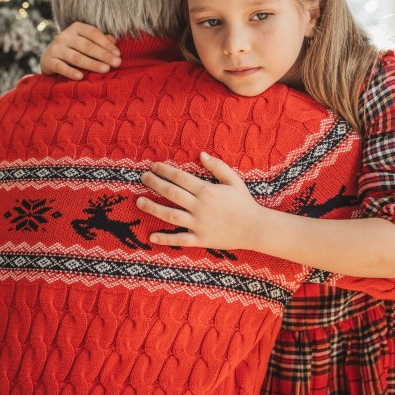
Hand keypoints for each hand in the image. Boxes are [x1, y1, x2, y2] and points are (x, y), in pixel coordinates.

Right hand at [39, 22, 120, 79]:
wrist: (48, 58)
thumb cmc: (73, 49)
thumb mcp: (85, 42)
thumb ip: (99, 40)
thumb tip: (114, 40)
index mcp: (76, 28)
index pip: (93, 33)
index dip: (106, 43)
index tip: (118, 54)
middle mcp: (65, 36)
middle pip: (87, 46)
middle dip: (103, 55)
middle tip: (117, 63)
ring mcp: (56, 48)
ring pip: (76, 57)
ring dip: (92, 64)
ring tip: (105, 69)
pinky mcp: (48, 61)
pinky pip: (61, 67)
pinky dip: (70, 72)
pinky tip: (80, 77)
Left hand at [137, 152, 266, 251]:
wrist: (255, 228)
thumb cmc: (244, 202)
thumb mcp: (233, 180)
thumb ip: (217, 166)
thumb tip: (201, 154)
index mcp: (206, 190)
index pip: (180, 177)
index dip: (165, 170)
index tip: (154, 166)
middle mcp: (199, 206)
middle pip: (171, 193)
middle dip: (154, 184)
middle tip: (142, 178)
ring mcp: (198, 224)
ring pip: (170, 214)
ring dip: (152, 208)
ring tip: (139, 201)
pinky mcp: (200, 239)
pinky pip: (179, 239)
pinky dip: (165, 238)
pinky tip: (151, 236)